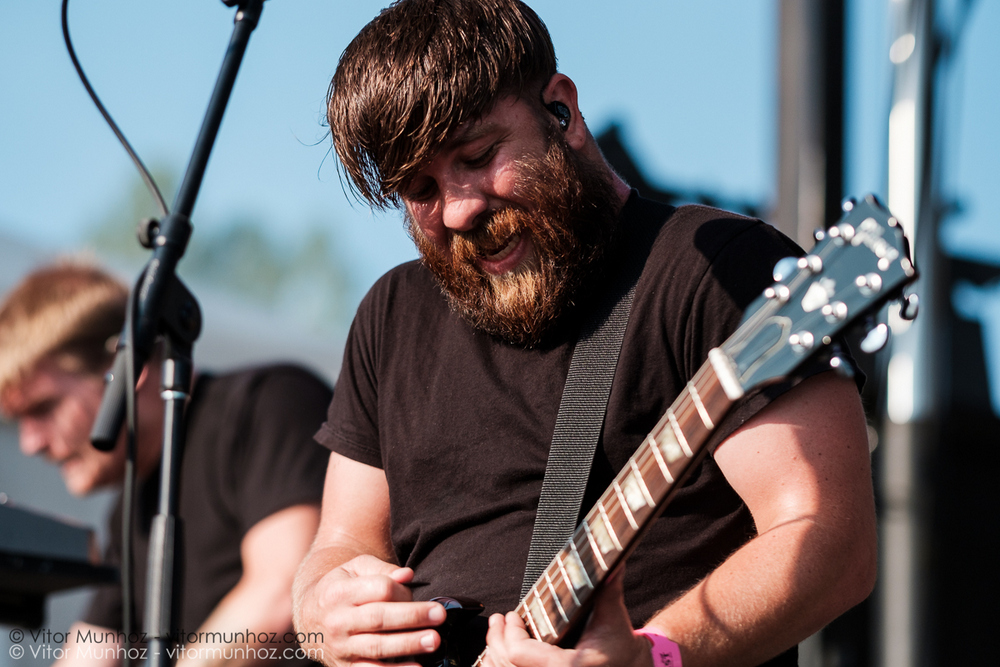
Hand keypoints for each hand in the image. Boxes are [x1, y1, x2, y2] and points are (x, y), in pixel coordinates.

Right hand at [306, 555, 446, 666]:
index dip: (401, 591)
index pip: (378, 590)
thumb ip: (382, 570)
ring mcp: (340, 647)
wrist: (309, 616)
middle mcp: (337, 621)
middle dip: (412, 617)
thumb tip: (408, 575)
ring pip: (377, 647)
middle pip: (379, 618)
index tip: (416, 592)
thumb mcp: (355, 569)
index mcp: (339, 592)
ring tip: (433, 641)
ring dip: (407, 645)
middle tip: (439, 615)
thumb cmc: (341, 587)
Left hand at [482, 570, 652, 666]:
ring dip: (495, 655)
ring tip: (496, 635)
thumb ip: (609, 591)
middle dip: (496, 640)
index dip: (510, 632)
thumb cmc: (619, 646)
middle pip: (507, 665)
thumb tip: (614, 565)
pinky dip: (502, 665)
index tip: (511, 615)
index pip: (518, 653)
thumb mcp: (614, 618)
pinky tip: (500, 654)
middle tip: (497, 621)